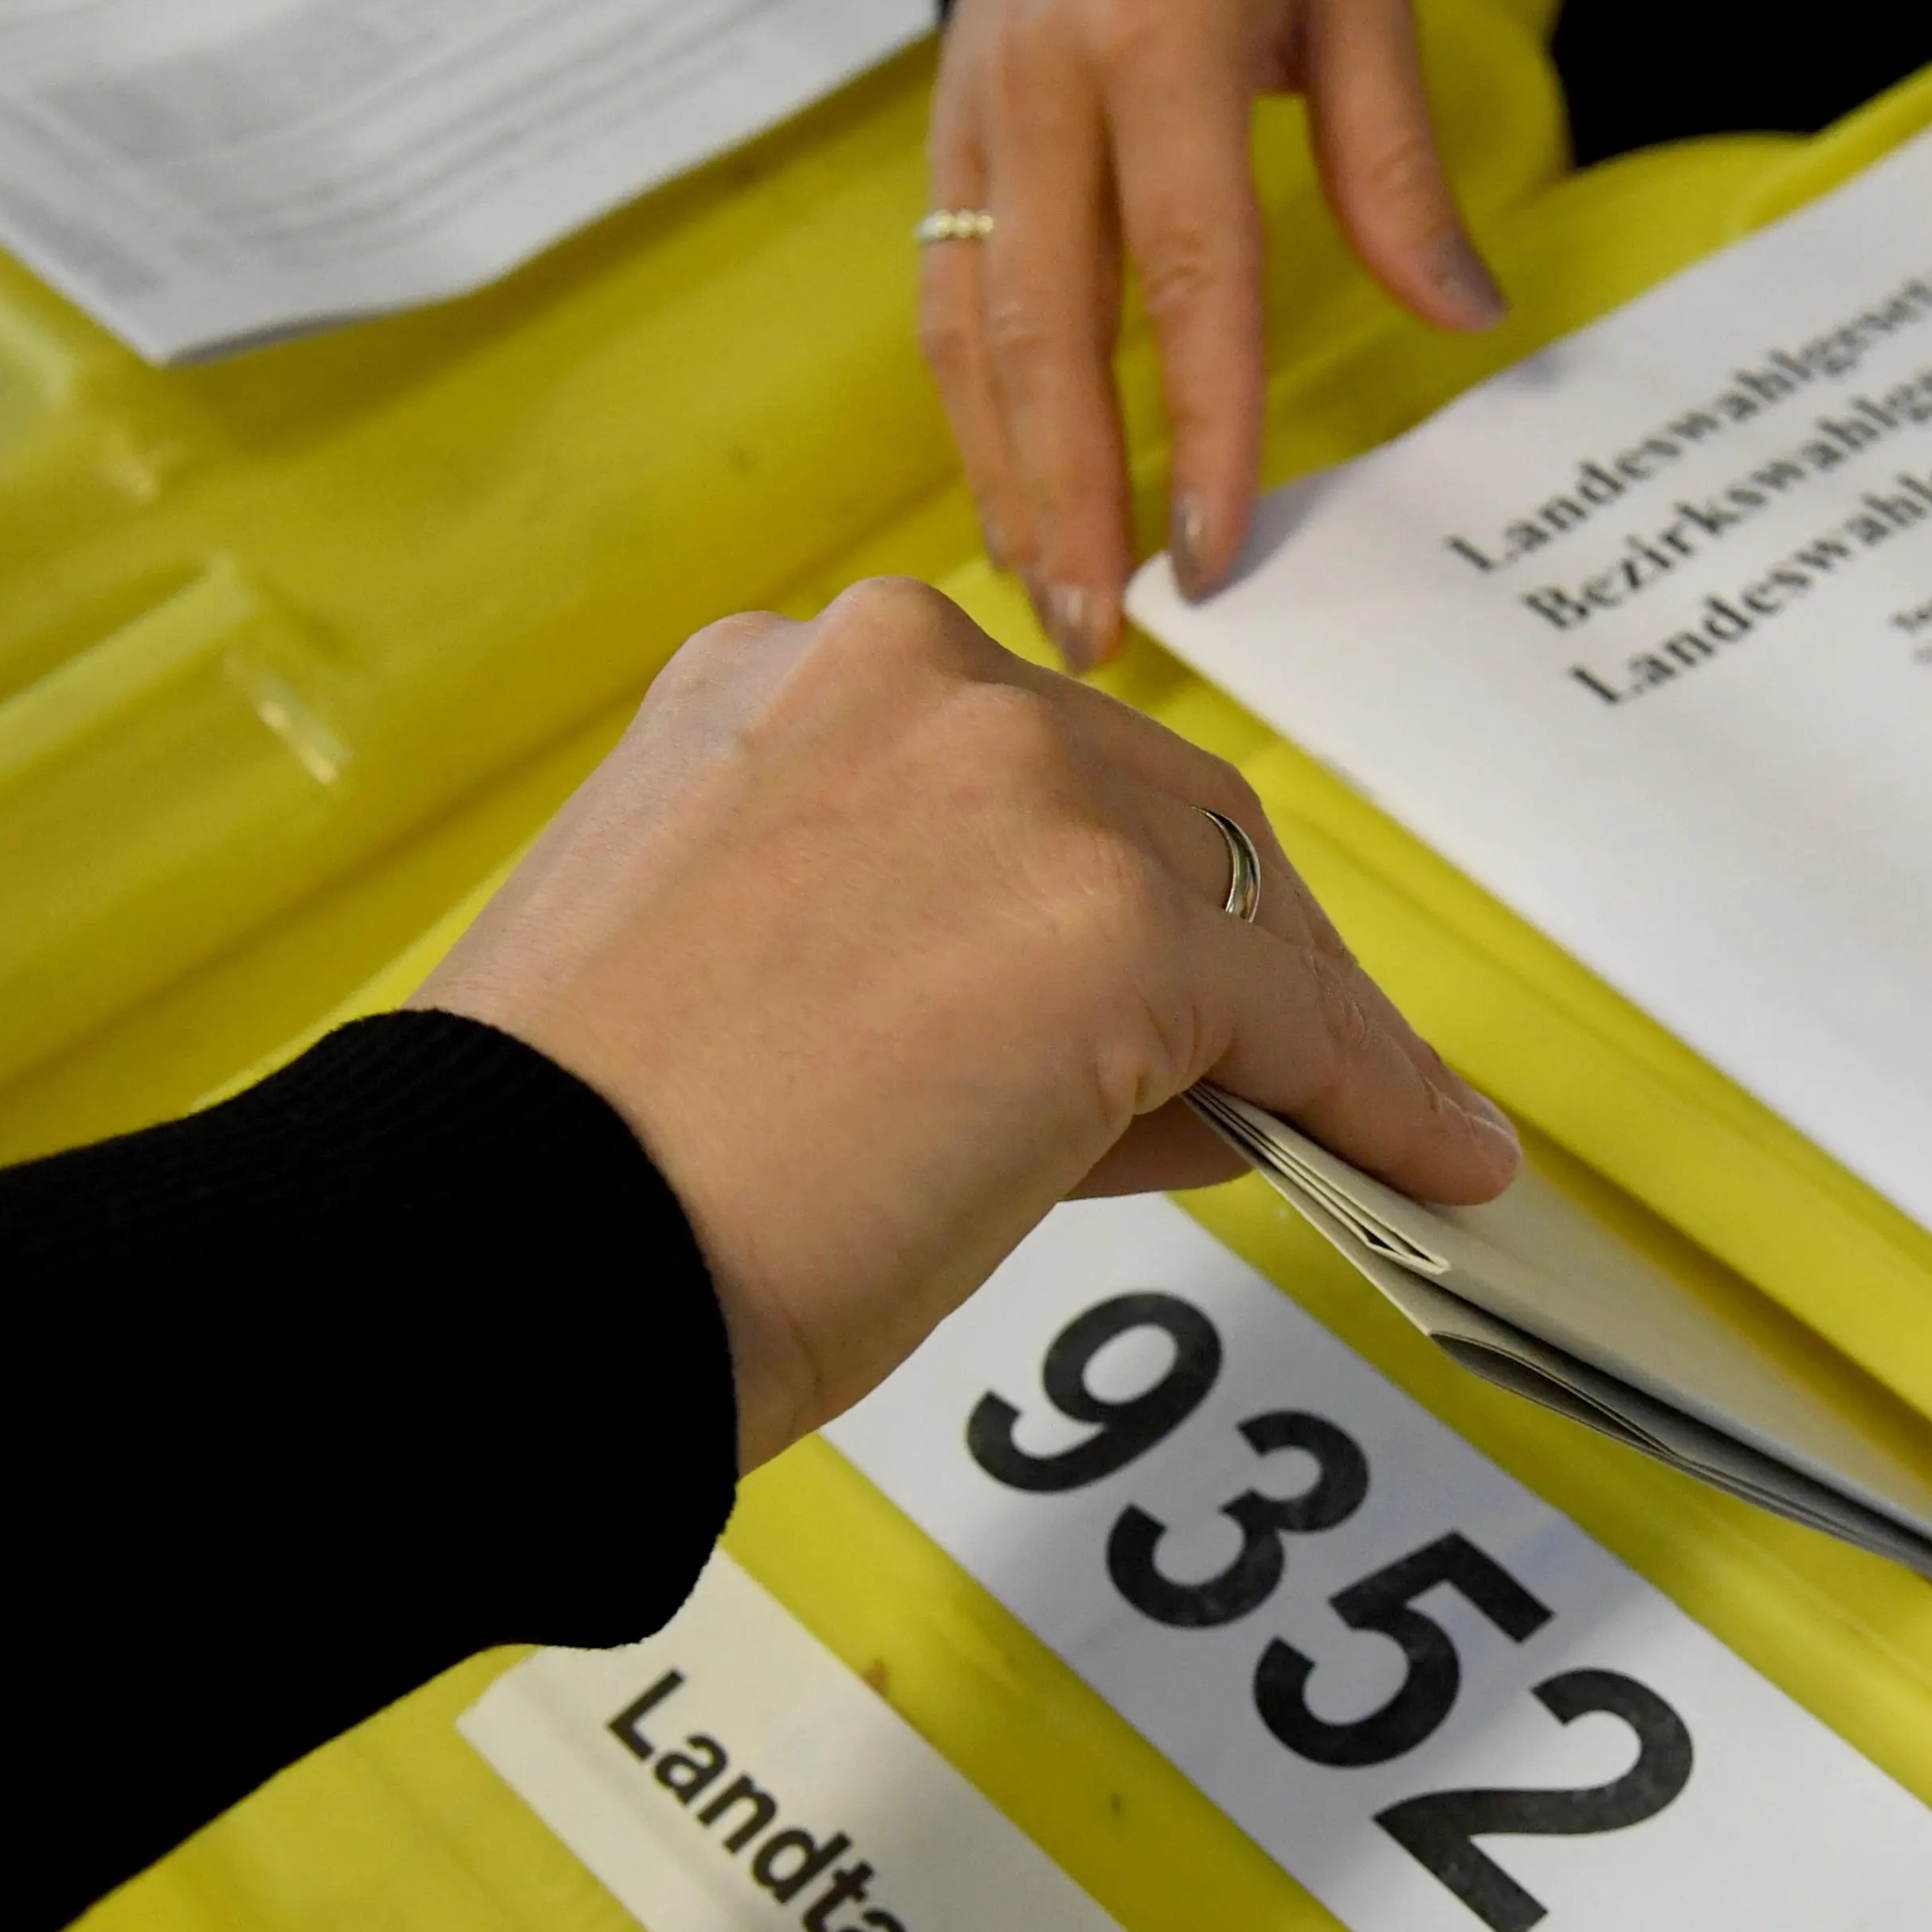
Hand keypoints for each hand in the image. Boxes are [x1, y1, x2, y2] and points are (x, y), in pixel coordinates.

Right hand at [420, 581, 1518, 1467]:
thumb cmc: (579, 1170)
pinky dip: (1370, 1093)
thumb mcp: (736, 980)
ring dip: (1300, 1021)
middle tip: (1279, 1072)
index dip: (1105, 888)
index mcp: (773, 679)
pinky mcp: (1108, 917)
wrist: (514, 1253)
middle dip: (1220, 948)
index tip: (1164, 987)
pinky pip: (1295, 1017)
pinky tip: (1417, 1156)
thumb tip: (1144, 1056)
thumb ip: (913, 954)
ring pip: (1227, 899)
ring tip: (1364, 1125)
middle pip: (1145, 806)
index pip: (1009, 768)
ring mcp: (1008, 780)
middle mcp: (895, 678)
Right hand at [923, 0, 1505, 669]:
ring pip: (968, 331)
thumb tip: (1463, 315)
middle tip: (1100, 629)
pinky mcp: (940, 142)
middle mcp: (1046, 91)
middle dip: (1069, 495)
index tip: (1217, 547)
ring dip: (1006, 479)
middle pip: (1044, 328)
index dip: (1201, 421)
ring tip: (1051, 600)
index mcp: (1159, 45)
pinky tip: (1015, 501)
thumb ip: (1396, 159)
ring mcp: (975, 119)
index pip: (1185, 267)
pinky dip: (974, 419)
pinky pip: (943, 302)